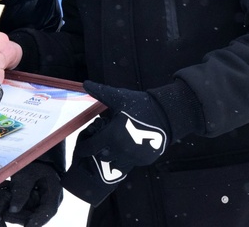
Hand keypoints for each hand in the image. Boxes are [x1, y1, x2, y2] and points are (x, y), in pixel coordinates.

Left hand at [0, 162, 61, 226]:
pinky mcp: (36, 203)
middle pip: (38, 215)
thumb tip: (13, 210)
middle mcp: (51, 200)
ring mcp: (44, 202)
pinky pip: (28, 211)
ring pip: (32, 214)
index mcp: (54, 190)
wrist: (33, 160)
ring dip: (19, 215)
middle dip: (22, 217)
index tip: (27, 225)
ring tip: (4, 212)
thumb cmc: (32, 164)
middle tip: (6, 215)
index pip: (49, 210)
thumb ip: (21, 191)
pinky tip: (8, 209)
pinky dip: (19, 210)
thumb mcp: (25, 175)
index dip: (38, 219)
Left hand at [61, 81, 169, 205]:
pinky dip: (124, 158)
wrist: (166, 114)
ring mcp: (133, 157)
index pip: (91, 147)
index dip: (84, 147)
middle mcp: (121, 150)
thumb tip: (85, 83)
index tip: (81, 146)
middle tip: (99, 142)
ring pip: (115, 163)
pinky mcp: (144, 160)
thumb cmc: (140, 104)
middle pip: (102, 156)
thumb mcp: (118, 97)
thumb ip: (100, 92)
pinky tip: (124, 149)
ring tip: (111, 147)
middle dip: (98, 150)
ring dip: (111, 156)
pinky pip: (129, 164)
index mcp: (112, 135)